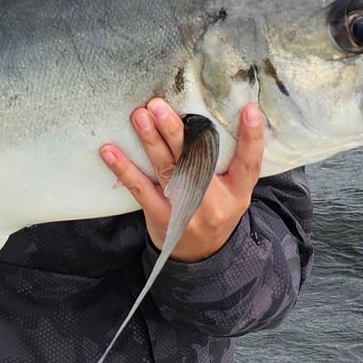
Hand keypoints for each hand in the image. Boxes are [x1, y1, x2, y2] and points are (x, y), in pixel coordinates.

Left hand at [100, 98, 263, 261]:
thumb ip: (229, 161)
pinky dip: (124, 169)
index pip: (249, 163)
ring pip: (168, 170)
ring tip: (140, 116)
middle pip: (198, 161)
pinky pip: (140, 189)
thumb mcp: (233, 192)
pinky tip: (109, 151)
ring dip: (151, 141)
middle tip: (160, 106)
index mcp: (238, 192)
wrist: (199, 256)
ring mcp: (187, 211)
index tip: (249, 110)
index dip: (252, 137)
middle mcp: (214, 202)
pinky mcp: (161, 217)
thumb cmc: (215, 210)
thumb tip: (214, 114)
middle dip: (177, 131)